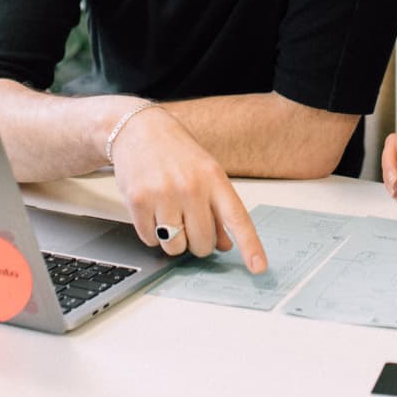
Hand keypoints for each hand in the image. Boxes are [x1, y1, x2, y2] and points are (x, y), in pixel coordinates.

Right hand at [110, 104, 267, 272]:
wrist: (139, 129)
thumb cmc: (177, 153)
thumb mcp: (206, 173)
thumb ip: (217, 209)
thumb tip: (225, 245)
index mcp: (214, 178)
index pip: (237, 218)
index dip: (250, 246)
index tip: (258, 267)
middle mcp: (191, 186)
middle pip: (203, 243)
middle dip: (197, 242)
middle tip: (189, 223)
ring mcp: (163, 194)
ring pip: (175, 247)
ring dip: (173, 241)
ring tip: (169, 215)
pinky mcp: (138, 201)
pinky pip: (149, 240)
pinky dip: (151, 233)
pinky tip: (152, 210)